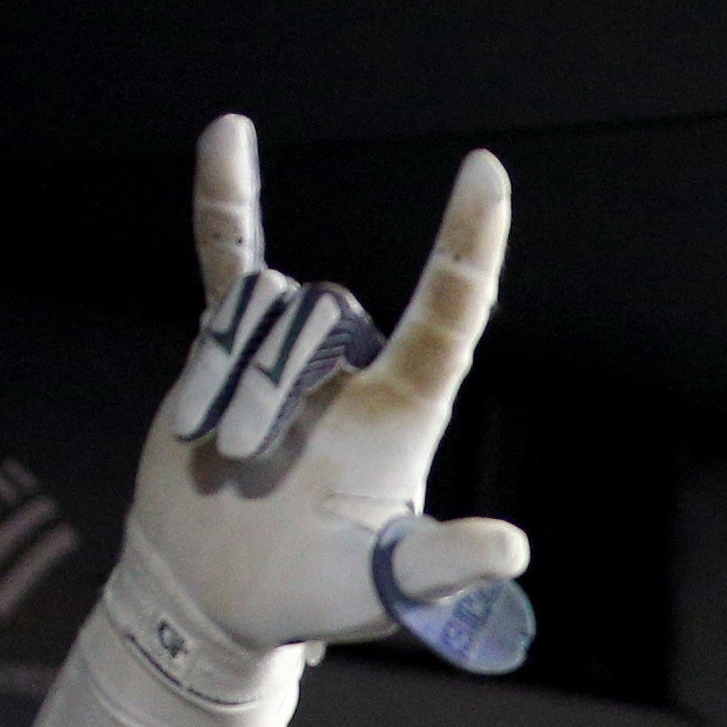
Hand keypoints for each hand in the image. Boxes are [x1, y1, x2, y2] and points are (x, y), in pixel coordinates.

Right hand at [117, 114, 529, 662]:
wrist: (214, 595)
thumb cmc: (312, 597)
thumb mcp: (384, 590)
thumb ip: (441, 569)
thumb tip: (512, 552)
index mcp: (408, 410)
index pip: (452, 311)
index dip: (470, 242)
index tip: (486, 170)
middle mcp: (359, 368)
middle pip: (324, 314)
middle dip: (271, 385)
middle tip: (242, 464)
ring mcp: (293, 353)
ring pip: (262, 311)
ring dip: (231, 382)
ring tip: (217, 454)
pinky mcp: (227, 347)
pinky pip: (230, 259)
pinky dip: (227, 200)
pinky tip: (230, 129)